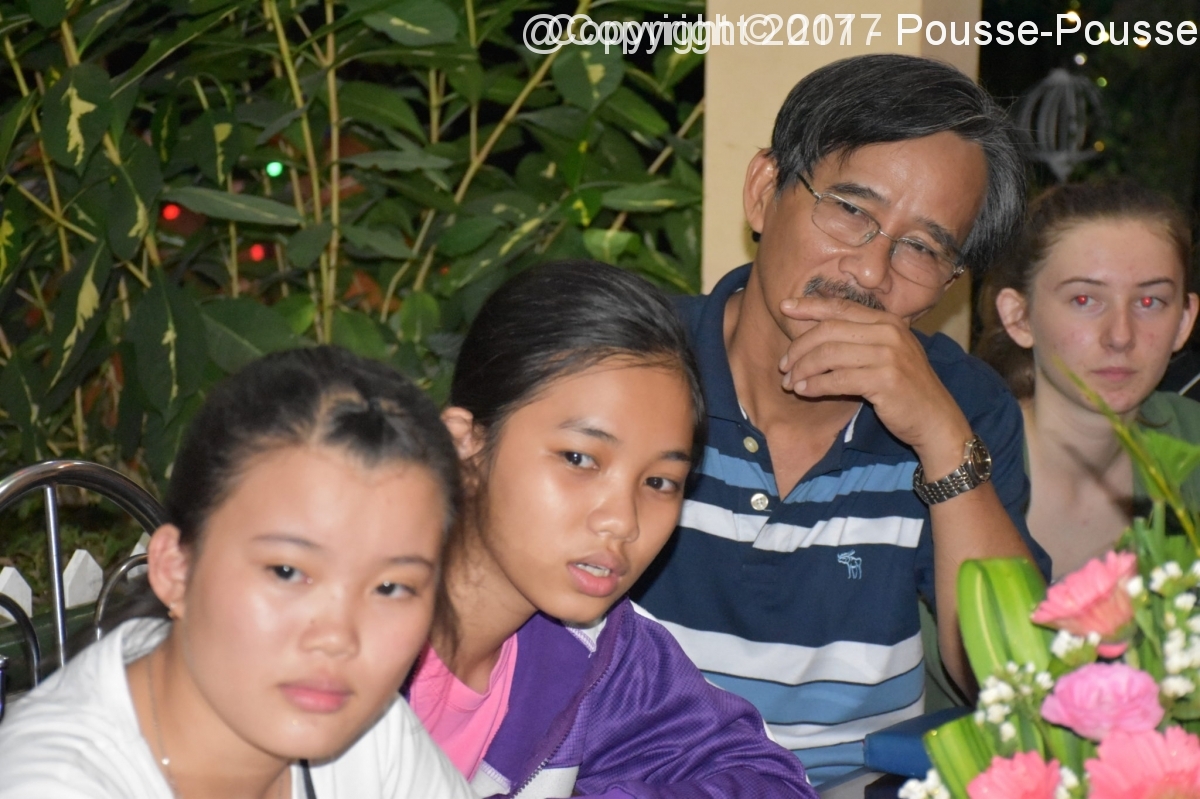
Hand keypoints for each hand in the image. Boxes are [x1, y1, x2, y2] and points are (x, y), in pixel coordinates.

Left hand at [777, 296, 971, 472]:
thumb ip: (859, 340)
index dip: (810, 306)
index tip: (784, 308)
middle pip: (829, 330)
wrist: (935, 420)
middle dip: (799, 347)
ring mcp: (889, 355)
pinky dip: (815, 385)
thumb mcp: (886, 355)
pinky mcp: (885, 380)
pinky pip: (837, 379)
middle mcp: (889, 332)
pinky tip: (804, 391)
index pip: (841, 307)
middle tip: (784, 365)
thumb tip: (813, 335)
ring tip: (790, 383)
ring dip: (803, 369)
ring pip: (829, 354)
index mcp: (888, 321)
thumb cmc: (905, 389)